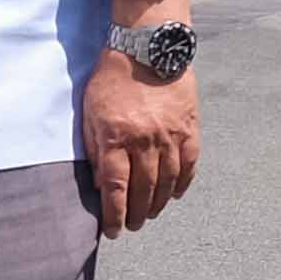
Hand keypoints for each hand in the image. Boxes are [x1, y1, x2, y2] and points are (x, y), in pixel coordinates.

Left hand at [83, 54, 197, 235]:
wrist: (147, 49)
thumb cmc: (111, 80)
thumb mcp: (90, 114)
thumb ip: (96, 149)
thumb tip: (101, 183)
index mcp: (116, 137)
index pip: (115, 187)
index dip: (114, 214)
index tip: (112, 230)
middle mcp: (146, 141)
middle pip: (143, 189)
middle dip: (136, 213)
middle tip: (132, 226)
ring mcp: (171, 135)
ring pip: (167, 182)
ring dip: (158, 203)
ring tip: (149, 214)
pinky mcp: (190, 128)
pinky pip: (189, 164)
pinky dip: (183, 183)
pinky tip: (174, 194)